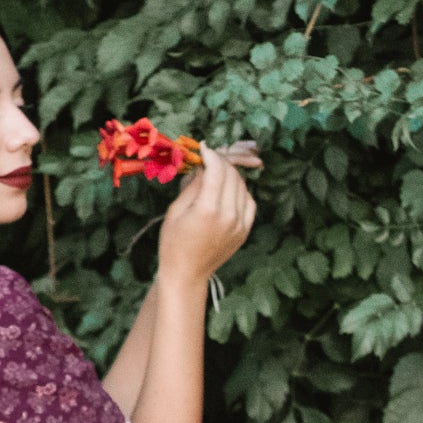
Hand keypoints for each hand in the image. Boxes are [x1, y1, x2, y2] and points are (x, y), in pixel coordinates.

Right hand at [158, 140, 258, 287]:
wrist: (187, 274)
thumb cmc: (173, 243)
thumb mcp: (176, 210)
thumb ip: (193, 185)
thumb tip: (204, 164)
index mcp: (207, 210)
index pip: (217, 170)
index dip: (211, 155)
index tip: (204, 148)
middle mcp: (229, 216)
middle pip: (232, 176)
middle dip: (221, 162)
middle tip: (210, 158)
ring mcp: (240, 224)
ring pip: (242, 186)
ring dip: (231, 175)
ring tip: (217, 173)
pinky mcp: (245, 230)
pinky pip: (249, 201)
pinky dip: (240, 191)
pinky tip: (227, 191)